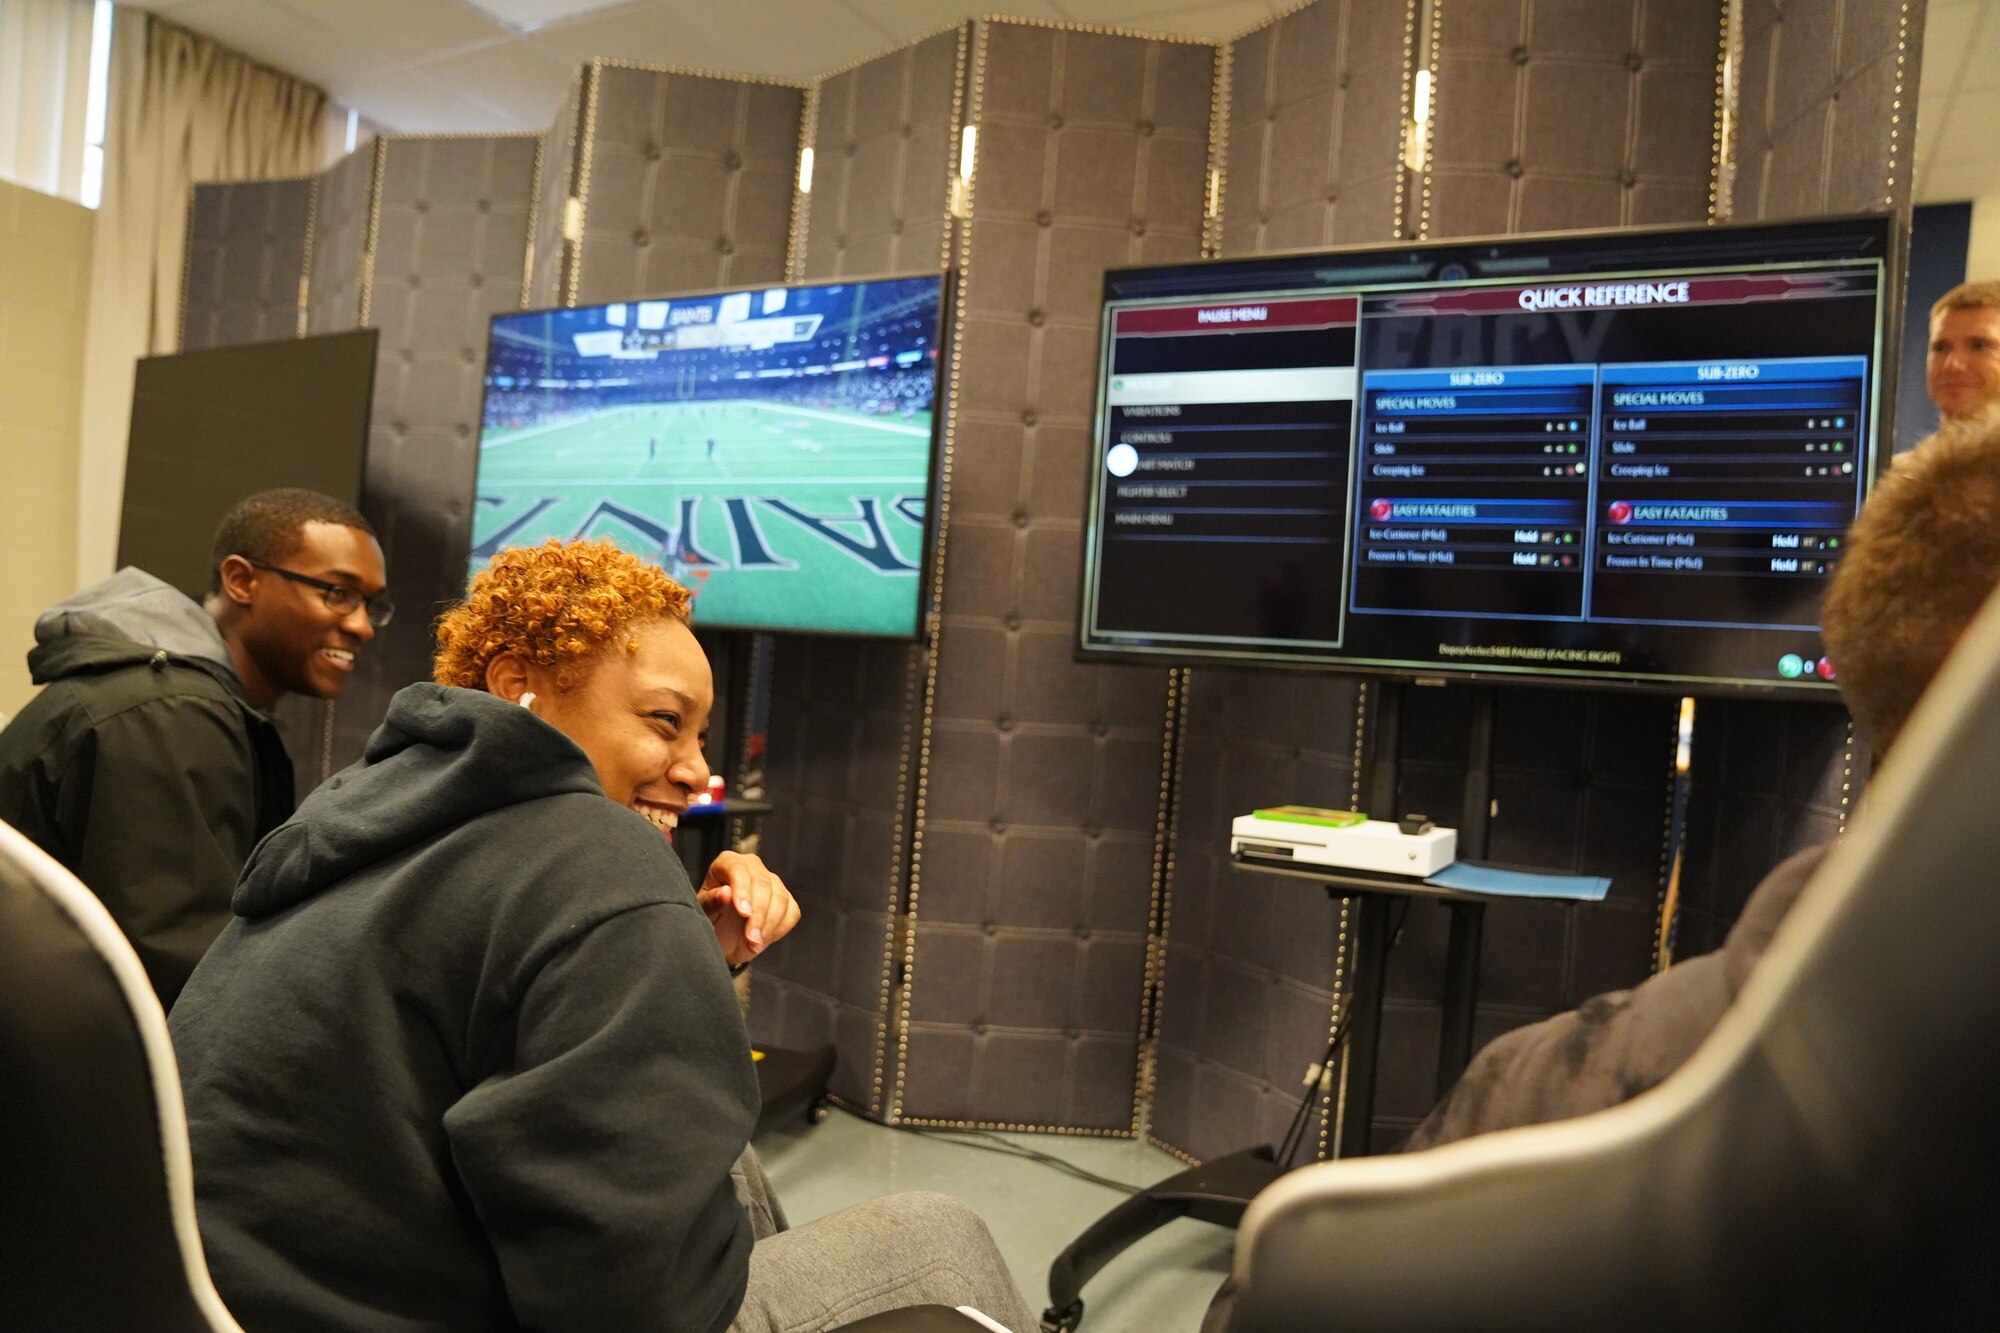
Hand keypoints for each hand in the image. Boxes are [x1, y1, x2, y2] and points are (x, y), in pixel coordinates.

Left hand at [696, 851, 800, 967]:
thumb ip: (711, 903)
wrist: (723, 939)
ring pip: (780, 897)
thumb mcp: (703, 914)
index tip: (743, 913)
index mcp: (728, 863)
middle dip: (758, 913)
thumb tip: (725, 893)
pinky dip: (780, 928)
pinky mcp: (786, 900)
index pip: (738, 869)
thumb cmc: (710, 921)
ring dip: (769, 924)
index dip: (743, 890)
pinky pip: (792, 911)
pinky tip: (764, 939)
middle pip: (763, 882)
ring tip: (754, 943)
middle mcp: (752, 867)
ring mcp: (771, 882)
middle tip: (750, 937)